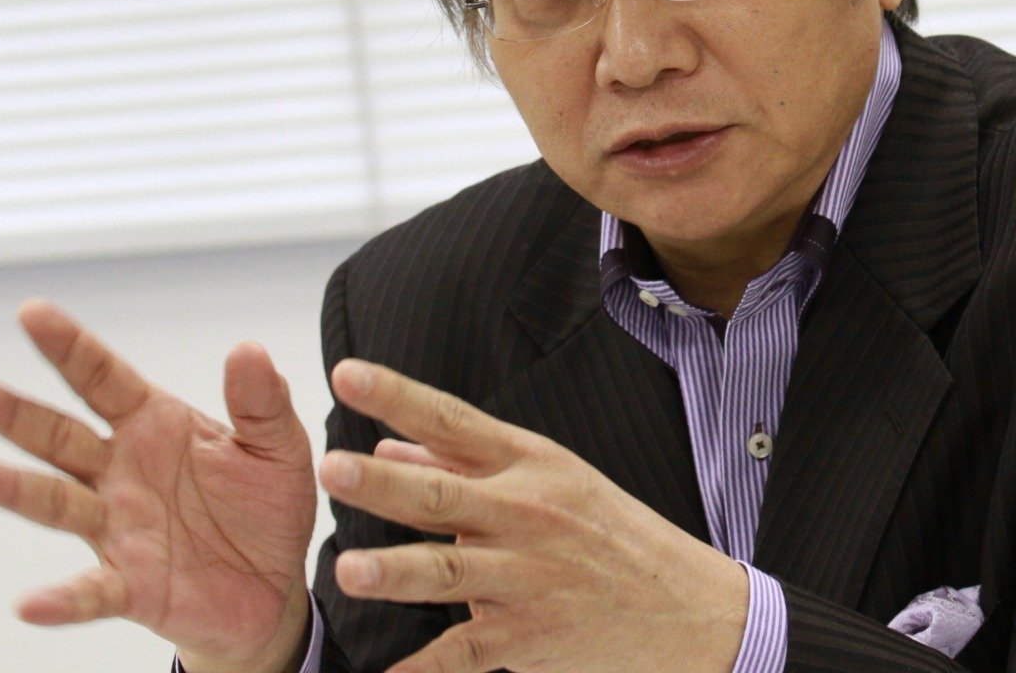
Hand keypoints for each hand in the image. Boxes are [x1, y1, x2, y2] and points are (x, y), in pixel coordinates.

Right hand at [0, 300, 316, 672]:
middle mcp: (122, 471)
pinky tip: (31, 602)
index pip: (104, 378)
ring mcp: (118, 527)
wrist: (273, 584)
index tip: (32, 312)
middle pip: (57, 434)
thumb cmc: (264, 506)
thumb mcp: (277, 445)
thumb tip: (248, 348)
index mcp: (155, 425)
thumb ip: (262, 400)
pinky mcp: (130, 585)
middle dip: (11, 410)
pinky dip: (61, 598)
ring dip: (10, 487)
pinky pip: (90, 591)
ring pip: (54, 502)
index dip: (70, 346)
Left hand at [319, 358, 750, 672]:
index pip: (451, 421)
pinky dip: (425, 669)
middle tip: (332, 469)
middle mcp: (526, 514)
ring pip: (451, 574)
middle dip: (384, 486)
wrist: (683, 606)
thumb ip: (459, 465)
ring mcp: (528, 578)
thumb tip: (388, 446)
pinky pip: (467, 653)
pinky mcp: (530, 638)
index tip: (348, 373)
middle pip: (443, 497)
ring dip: (398, 573)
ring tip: (349, 570)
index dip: (398, 396)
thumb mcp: (548, 480)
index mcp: (528, 464)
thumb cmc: (609, 532)